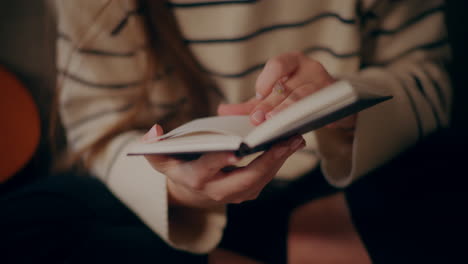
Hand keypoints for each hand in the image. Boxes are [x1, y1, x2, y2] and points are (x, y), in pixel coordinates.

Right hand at [142, 124, 304, 208]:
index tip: (236, 149)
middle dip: (267, 160)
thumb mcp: (160, 159)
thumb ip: (152, 147)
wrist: (191, 191)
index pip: (207, 170)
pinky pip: (266, 177)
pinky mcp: (249, 191)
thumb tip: (153, 130)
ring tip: (295, 139)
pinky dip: (279, 161)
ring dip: (279, 160)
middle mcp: (217, 191)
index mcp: (195, 179)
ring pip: (261, 179)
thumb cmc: (177, 167)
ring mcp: (236, 194)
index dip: (220, 161)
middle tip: (284, 140)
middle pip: (245, 178)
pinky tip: (291, 144)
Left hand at [218, 52, 356, 133]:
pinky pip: (319, 112)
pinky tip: (294, 131)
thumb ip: (250, 104)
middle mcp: (311, 69)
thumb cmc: (296, 95)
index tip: (258, 96)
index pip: (277, 65)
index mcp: (293, 61)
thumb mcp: (272, 97)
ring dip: (286, 113)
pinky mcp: (334, 103)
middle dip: (271, 105)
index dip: (266, 81)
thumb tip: (222, 112)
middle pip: (288, 88)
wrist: (330, 102)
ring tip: (272, 125)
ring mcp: (325, 85)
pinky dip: (305, 120)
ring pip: (303, 100)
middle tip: (256, 120)